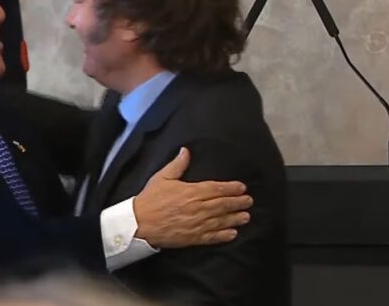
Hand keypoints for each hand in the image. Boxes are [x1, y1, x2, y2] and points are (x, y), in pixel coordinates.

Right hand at [133, 147, 251, 247]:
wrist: (139, 223)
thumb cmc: (150, 199)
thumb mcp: (162, 177)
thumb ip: (177, 164)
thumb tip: (186, 151)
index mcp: (192, 192)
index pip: (216, 189)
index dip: (231, 188)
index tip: (242, 187)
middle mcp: (198, 208)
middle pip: (222, 204)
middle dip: (237, 202)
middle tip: (249, 201)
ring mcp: (196, 224)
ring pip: (220, 220)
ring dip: (235, 218)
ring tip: (246, 217)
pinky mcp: (192, 237)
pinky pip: (211, 236)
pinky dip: (223, 235)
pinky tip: (232, 234)